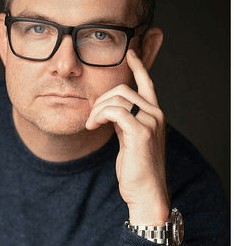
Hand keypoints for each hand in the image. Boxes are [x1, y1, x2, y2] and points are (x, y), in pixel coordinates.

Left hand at [86, 49, 169, 224]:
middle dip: (100, 99)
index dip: (138, 66)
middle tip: (90, 117)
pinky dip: (99, 115)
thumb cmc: (136, 170)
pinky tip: (92, 125)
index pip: (147, 83)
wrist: (145, 192)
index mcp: (154, 114)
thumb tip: (110, 112)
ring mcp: (150, 122)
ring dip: (97, 109)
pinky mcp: (140, 132)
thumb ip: (123, 123)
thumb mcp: (129, 141)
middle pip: (123, 88)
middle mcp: (156, 114)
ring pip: (117, 98)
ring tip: (90, 124)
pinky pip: (115, 111)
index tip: (129, 53)